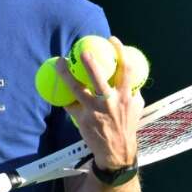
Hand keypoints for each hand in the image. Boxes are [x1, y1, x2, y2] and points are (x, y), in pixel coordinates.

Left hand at [57, 36, 142, 169]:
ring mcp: (95, 111)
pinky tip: (55, 86)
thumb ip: (133, 91)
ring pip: (77, 89)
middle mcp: (110, 102)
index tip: (112, 40)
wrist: (117, 152)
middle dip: (90, 62)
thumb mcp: (136, 107)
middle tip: (82, 50)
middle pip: (99, 78)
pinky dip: (63, 96)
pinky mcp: (83, 120)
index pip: (126, 69)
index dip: (120, 52)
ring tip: (59, 61)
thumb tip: (131, 75)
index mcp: (125, 96)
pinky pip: (70, 104)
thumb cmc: (127, 126)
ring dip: (66, 74)